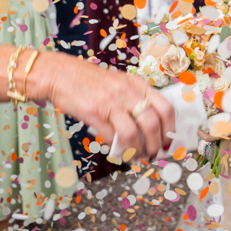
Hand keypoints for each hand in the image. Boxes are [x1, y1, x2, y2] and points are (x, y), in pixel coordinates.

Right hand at [34, 54, 175, 162]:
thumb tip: (149, 126)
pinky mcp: (94, 113)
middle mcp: (127, 92)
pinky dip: (117, 149)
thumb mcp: (120, 83)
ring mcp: (111, 102)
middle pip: (153, 123)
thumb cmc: (91, 81)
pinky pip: (111, 137)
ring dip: (138, 150)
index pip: (165, 107)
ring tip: (137, 156)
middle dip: (156, 144)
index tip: (168, 142)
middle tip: (153, 154)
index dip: (170, 129)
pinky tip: (118, 152)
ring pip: (133, 133)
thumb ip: (135, 99)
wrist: (60, 74)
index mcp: (137, 84)